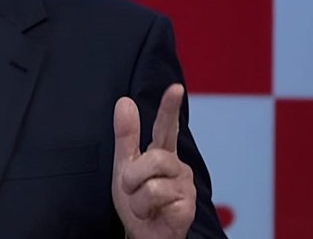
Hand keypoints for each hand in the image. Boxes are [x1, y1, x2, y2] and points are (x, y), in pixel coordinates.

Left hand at [112, 84, 195, 238]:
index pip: (167, 127)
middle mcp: (177, 167)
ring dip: (137, 197)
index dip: (170, 107)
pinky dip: (145, 209)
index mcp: (161, 154)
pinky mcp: (188, 206)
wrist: (142, 233)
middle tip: (131, 189)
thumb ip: (125, 136)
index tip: (175, 87)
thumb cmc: (136, 201)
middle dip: (134, 175)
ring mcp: (185, 186)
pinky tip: (154, 214)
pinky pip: (158, 199)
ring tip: (143, 205)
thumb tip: (124, 101)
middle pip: (155, 158)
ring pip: (153, 182)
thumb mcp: (124, 166)